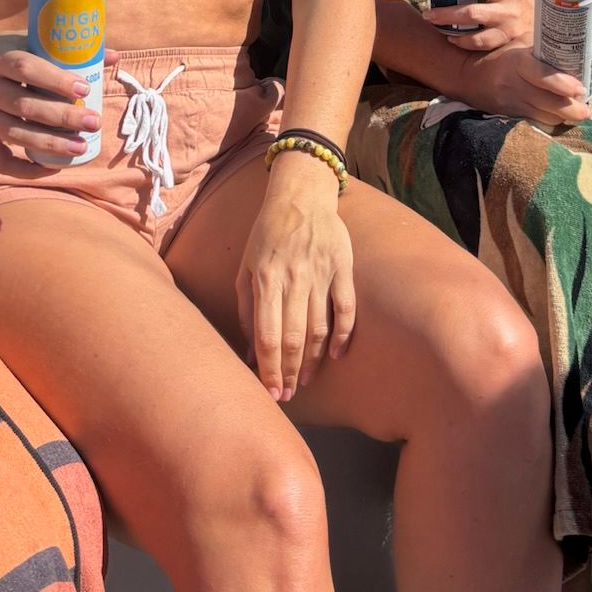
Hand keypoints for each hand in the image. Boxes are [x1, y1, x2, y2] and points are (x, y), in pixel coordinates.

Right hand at [0, 23, 108, 173]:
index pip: (25, 68)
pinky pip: (0, 159)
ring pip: (14, 134)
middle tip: (93, 122)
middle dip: (61, 116)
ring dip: (49, 144)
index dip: (54, 79)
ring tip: (81, 148)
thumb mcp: (29, 39)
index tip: (85, 87)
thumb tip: (114, 56)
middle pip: (23, 106)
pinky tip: (53, 168)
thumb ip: (66, 49)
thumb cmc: (6, 50)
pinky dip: (25, 169)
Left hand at [236, 154, 355, 401]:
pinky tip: (335, 355)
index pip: (267, 335)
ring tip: (305, 381)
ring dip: (312, 360)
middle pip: (292, 337)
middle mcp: (294, 277)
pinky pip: (346, 308)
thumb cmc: (266, 234)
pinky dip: (343, 335)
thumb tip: (248, 354)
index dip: (268, 369)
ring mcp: (321, 272)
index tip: (270, 392)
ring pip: (319, 328)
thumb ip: (246, 310)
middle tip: (287, 395)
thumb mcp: (245, 267)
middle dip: (289, 372)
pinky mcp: (343, 268)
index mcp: (265, 277)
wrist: (301, 196)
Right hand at [459, 43, 591, 128]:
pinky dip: (551, 120)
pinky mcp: (509, 116)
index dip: (562, 84)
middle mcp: (513, 84)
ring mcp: (511, 102)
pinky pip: (536, 121)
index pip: (541, 75)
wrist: (467, 75)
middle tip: (586, 109)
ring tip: (578, 112)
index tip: (580, 89)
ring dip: (564, 116)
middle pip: (548, 102)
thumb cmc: (501, 55)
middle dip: (572, 109)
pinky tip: (560, 116)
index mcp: (517, 61)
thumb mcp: (517, 44)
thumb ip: (542, 46)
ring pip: (545, 116)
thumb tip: (575, 47)